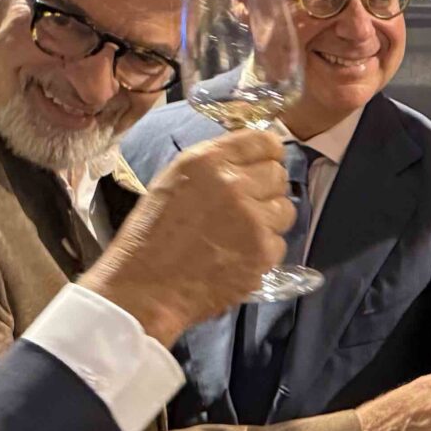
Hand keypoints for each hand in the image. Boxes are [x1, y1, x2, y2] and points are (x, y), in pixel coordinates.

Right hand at [82, 129, 290, 344]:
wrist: (145, 288)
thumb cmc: (151, 235)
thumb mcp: (173, 181)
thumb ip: (214, 164)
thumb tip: (251, 157)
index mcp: (208, 161)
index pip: (265, 142)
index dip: (266, 154)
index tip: (261, 166)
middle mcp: (235, 185)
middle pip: (279, 175)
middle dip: (266, 188)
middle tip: (245, 206)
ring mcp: (252, 220)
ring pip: (285, 209)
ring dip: (268, 220)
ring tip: (239, 233)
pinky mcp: (262, 254)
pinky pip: (279, 243)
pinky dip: (262, 251)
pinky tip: (236, 256)